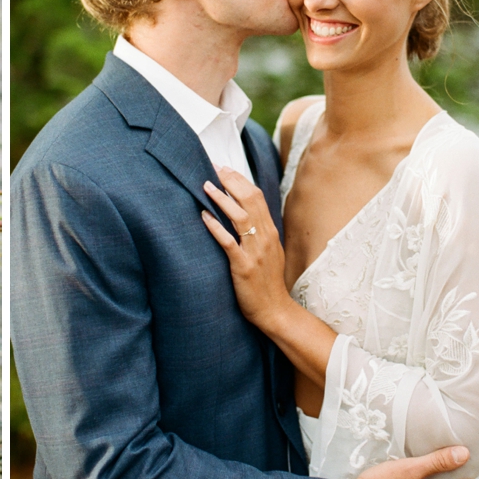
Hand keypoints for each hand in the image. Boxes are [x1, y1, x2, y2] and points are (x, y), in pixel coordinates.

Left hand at [200, 167, 288, 328]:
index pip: (257, 197)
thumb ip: (258, 232)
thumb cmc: (267, 281)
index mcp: (270, 232)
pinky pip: (229, 242)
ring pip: (241, 217)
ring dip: (222, 199)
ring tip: (206, 186)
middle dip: (231, 182)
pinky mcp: (244, 266)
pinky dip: (216, 227)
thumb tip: (244, 213)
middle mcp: (265, 237)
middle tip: (214, 168)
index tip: (225, 168)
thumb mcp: (268, 251)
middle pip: (250, 200)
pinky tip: (204, 216)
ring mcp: (255, 251)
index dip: (240, 180)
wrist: (274, 310)